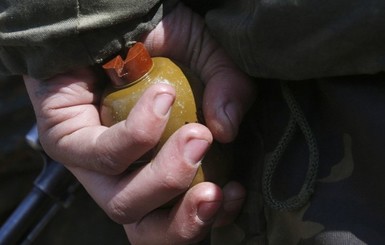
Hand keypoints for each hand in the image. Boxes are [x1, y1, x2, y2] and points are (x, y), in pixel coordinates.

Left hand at [24, 3, 254, 243]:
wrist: (110, 14)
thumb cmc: (156, 41)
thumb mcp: (205, 57)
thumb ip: (228, 88)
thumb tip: (228, 130)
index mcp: (154, 166)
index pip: (175, 217)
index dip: (205, 220)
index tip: (232, 191)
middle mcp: (121, 173)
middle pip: (146, 227)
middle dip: (186, 219)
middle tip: (214, 188)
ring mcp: (90, 163)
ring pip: (122, 205)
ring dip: (168, 176)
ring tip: (197, 136)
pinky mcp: (64, 140)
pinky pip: (102, 155)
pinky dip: (139, 134)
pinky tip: (161, 98)